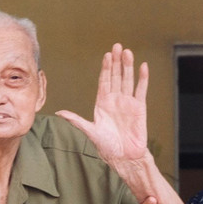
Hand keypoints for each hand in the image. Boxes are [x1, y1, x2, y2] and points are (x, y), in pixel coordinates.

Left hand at [56, 44, 148, 166]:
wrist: (125, 157)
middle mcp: (115, 100)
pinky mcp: (140, 108)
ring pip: (128, 80)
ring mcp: (128, 103)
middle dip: (116, 62)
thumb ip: (77, 120)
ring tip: (127, 52)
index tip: (107, 55)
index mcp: (103, 103)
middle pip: (116, 76)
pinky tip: (143, 66)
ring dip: (128, 66)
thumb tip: (60, 112)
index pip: (104, 81)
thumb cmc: (107, 147)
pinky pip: (141, 90)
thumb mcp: (90, 132)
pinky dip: (142, 78)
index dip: (106, 68)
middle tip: (117, 46)